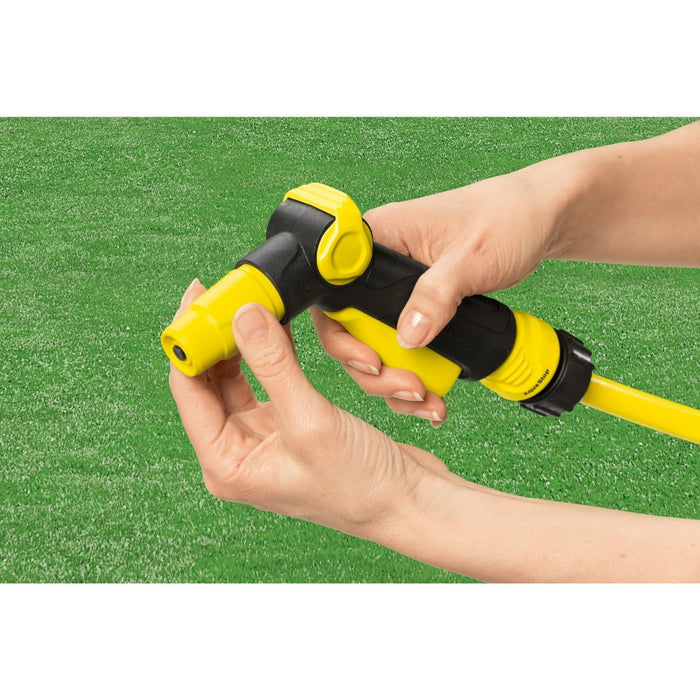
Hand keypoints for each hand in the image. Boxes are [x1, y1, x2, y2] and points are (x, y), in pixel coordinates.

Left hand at [168, 280, 453, 536]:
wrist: (408, 501)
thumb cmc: (360, 485)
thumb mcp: (310, 421)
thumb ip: (273, 365)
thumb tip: (244, 316)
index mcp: (227, 463)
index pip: (189, 390)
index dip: (190, 341)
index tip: (200, 297)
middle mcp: (239, 452)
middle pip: (209, 382)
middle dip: (215, 337)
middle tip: (222, 293)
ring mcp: (265, 438)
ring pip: (238, 378)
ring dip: (242, 342)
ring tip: (246, 302)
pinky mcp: (290, 425)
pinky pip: (269, 379)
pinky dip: (269, 352)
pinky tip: (273, 325)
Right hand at [312, 166, 565, 422]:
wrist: (537, 220)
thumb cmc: (505, 217)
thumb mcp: (471, 257)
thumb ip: (436, 295)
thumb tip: (407, 337)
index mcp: (378, 239)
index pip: (334, 294)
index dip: (341, 336)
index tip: (372, 362)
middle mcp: (378, 266)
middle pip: (349, 331)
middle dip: (375, 371)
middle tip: (410, 388)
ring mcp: (396, 291)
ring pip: (374, 347)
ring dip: (394, 382)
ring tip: (427, 401)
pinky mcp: (415, 307)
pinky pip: (401, 347)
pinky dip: (414, 375)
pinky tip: (433, 393)